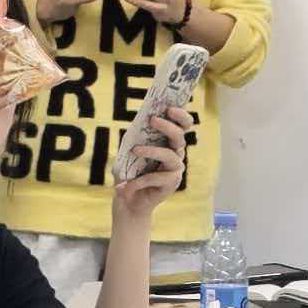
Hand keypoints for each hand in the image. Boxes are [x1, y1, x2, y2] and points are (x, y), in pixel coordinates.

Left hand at [115, 102, 192, 217]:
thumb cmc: (129, 172)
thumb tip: (139, 119)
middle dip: (167, 126)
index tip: (168, 107)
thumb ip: (136, 136)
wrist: (127, 201)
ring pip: (169, 155)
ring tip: (135, 150)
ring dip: (151, 151)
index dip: (180, 115)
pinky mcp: (171, 184)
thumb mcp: (129, 150)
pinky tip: (124, 186)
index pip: (184, 125)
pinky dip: (137, 181)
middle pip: (180, 136)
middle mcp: (176, 154)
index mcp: (169, 142)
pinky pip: (154, 177)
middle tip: (152, 119)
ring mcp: (175, 170)